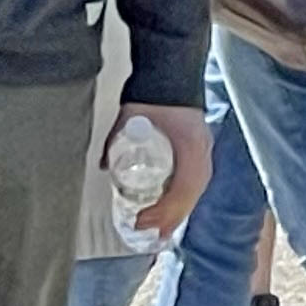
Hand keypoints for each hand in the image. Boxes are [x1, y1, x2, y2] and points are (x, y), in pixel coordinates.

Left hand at [105, 101, 212, 241]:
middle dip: (169, 220)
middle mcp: (200, 156)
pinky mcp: (197, 154)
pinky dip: (180, 202)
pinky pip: (192, 185)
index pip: (182, 192)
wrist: (169, 71)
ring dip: (175, 214)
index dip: (163, 212)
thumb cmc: (154, 95)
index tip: (142, 222)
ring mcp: (201, 156)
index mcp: (192, 151)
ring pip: (192, 194)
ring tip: (158, 231)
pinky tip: (168, 213)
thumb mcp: (133, 118)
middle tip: (148, 234)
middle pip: (188, 198)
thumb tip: (105, 165)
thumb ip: (116, 140)